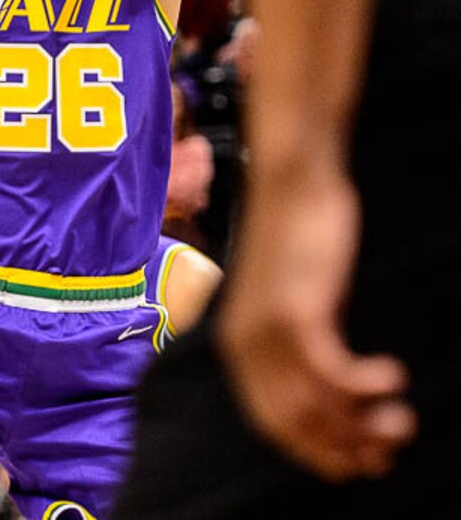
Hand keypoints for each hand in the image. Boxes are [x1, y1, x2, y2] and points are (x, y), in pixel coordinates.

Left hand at [213, 168, 416, 480]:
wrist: (292, 179)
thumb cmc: (298, 234)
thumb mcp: (296, 295)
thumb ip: (304, 338)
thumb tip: (332, 383)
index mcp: (237, 342)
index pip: (271, 422)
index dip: (316, 451)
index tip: (356, 460)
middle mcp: (245, 343)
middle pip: (294, 426)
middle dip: (344, 449)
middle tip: (388, 450)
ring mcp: (269, 330)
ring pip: (316, 408)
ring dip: (365, 425)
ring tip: (402, 422)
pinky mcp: (298, 311)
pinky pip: (333, 374)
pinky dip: (367, 386)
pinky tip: (395, 377)